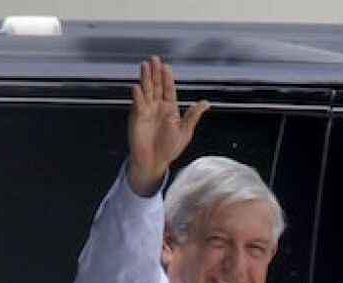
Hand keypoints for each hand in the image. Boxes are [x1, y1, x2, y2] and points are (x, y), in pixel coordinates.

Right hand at [126, 56, 209, 196]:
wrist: (154, 162)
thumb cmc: (168, 149)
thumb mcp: (185, 131)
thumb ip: (193, 115)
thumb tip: (205, 103)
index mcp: (169, 109)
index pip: (168, 89)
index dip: (167, 78)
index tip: (166, 67)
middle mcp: (157, 107)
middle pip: (156, 86)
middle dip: (155, 72)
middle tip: (155, 59)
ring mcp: (146, 111)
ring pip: (146, 91)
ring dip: (145, 78)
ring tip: (145, 66)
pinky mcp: (137, 117)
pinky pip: (138, 104)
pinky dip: (138, 96)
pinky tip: (138, 87)